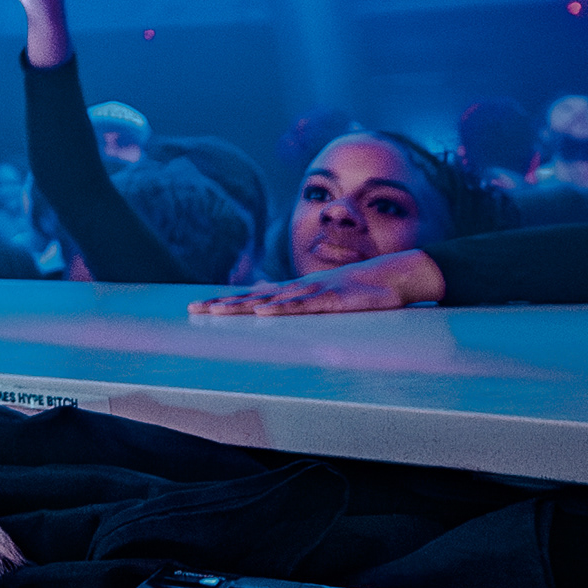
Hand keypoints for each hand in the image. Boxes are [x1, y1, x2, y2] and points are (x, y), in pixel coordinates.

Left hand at [191, 250, 448, 318]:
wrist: (393, 275)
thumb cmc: (360, 289)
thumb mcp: (326, 298)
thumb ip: (303, 303)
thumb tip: (278, 308)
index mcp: (296, 291)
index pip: (254, 297)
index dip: (227, 301)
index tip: (200, 307)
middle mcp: (298, 289)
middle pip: (254, 298)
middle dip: (222, 304)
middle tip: (193, 310)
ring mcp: (314, 293)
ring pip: (272, 302)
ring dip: (243, 307)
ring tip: (216, 312)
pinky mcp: (332, 301)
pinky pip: (303, 306)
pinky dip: (282, 309)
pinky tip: (263, 312)